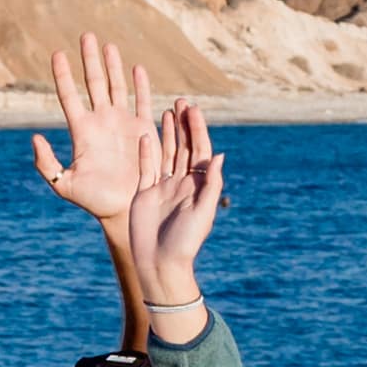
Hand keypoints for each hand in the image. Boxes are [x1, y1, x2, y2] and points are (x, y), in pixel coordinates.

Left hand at [27, 36, 161, 226]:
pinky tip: (137, 68)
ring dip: (114, 66)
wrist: (124, 210)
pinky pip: (142, 102)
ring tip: (108, 45)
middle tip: (86, 35)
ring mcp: (122, 123)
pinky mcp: (143, 130)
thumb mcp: (65, 184)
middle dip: (90, 60)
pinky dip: (140, 85)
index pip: (70, 96)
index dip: (63, 75)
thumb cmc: (94, 201)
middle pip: (94, 83)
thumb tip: (35, 137)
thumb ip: (47, 163)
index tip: (57, 53)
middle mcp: (101, 122)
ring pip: (117, 87)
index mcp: (82, 131)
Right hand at [125, 97, 225, 307]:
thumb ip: (212, 183)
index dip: (198, 130)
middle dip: (184, 125)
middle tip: (182, 101)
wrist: (160, 264)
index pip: (200, 152)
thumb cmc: (186, 242)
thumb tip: (221, 154)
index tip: (194, 109)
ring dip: (168, 133)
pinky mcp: (145, 193)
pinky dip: (146, 151)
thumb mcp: (203, 212)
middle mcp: (182, 184)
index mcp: (199, 187)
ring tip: (167, 110)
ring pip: (166, 153)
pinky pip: (146, 168)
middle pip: (184, 147)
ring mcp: (163, 187)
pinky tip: (145, 134)